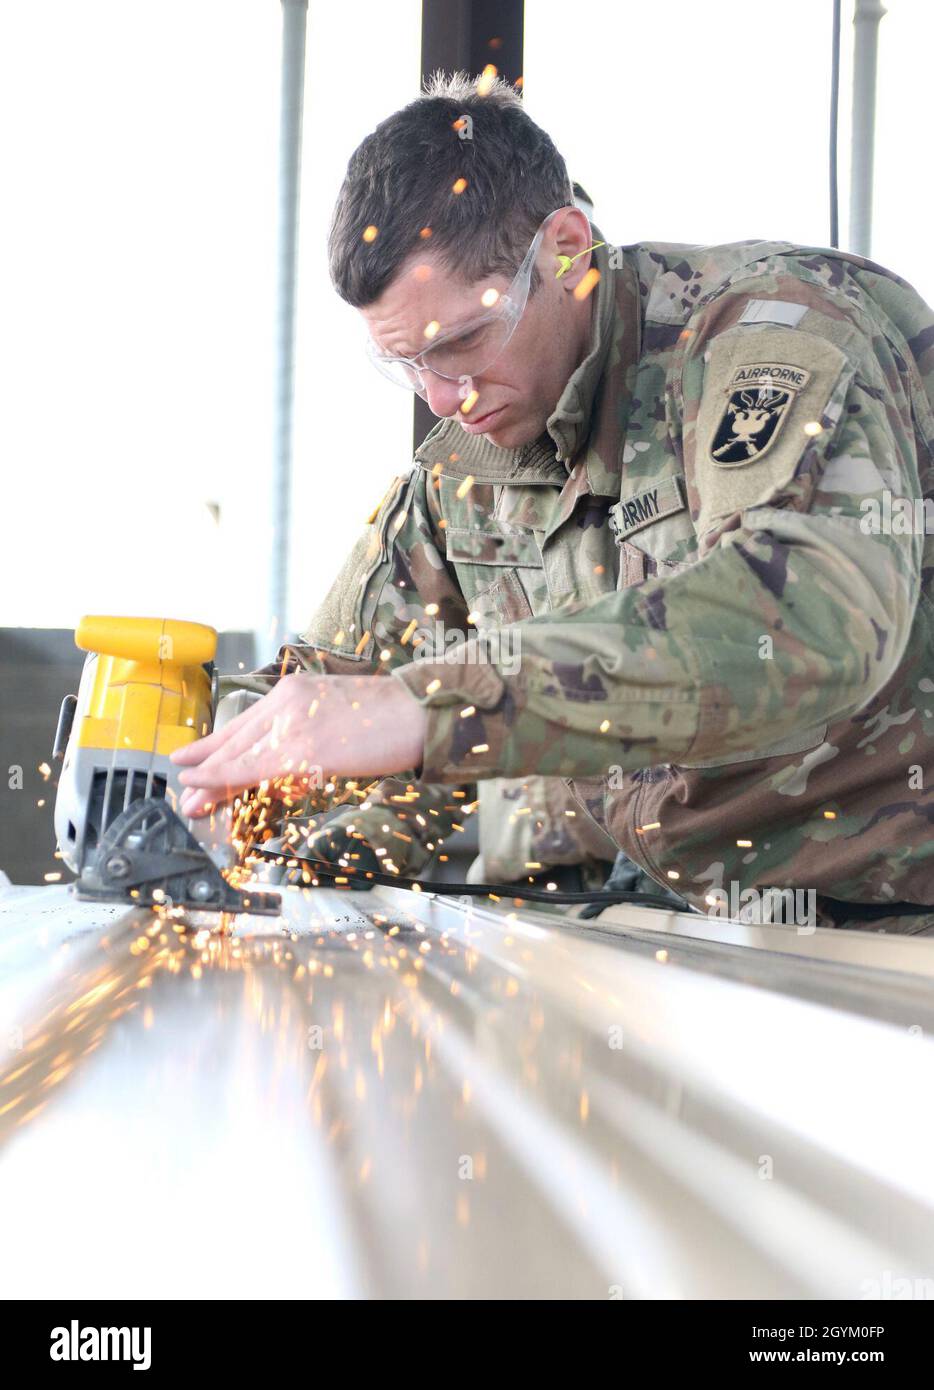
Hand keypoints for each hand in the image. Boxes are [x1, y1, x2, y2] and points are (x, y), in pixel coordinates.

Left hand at [170, 673, 425, 816]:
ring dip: (209, 779)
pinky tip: (200, 784)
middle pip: (236, 741)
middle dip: (207, 768)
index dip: (217, 748)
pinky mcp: (300, 749)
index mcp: (294, 692)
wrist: (420, 712)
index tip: (195, 761)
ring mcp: (291, 724)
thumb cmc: (390, 718)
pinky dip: (220, 777)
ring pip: (237, 756)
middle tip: (184, 789)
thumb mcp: (336, 716)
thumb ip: (306, 734)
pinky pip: (250, 768)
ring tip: (189, 799)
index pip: (246, 725)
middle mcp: (285, 702)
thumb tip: (287, 768)